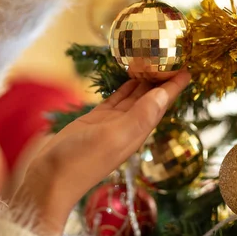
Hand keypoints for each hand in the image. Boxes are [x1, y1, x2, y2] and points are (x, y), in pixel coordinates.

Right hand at [10, 69, 190, 235]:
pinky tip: (129, 76)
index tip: (187, 67)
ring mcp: (112, 123)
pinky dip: (124, 86)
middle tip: (170, 54)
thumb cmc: (81, 161)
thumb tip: (163, 95)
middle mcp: (129, 126)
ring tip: (154, 60)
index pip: (161, 103)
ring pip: (134, 96)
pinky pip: (116, 98)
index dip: (174, 86)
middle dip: (162, 78)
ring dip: (145, 80)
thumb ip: (139, 116)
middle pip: (151, 98)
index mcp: (138, 131)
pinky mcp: (96, 120)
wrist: (49, 180)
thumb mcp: (113, 137)